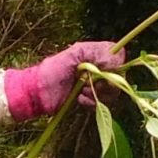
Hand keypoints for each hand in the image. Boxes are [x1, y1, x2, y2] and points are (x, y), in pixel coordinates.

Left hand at [3, 40, 122, 121]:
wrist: (38, 93)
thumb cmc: (51, 71)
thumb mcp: (72, 55)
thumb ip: (94, 52)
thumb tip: (115, 61)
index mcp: (95, 54)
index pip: (119, 57)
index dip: (114, 64)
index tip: (101, 69)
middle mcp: (98, 69)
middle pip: (119, 77)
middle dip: (105, 83)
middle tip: (87, 83)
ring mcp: (95, 85)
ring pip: (113, 92)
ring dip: (97, 93)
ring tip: (80, 91)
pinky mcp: (90, 100)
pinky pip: (102, 104)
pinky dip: (91, 103)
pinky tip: (78, 99)